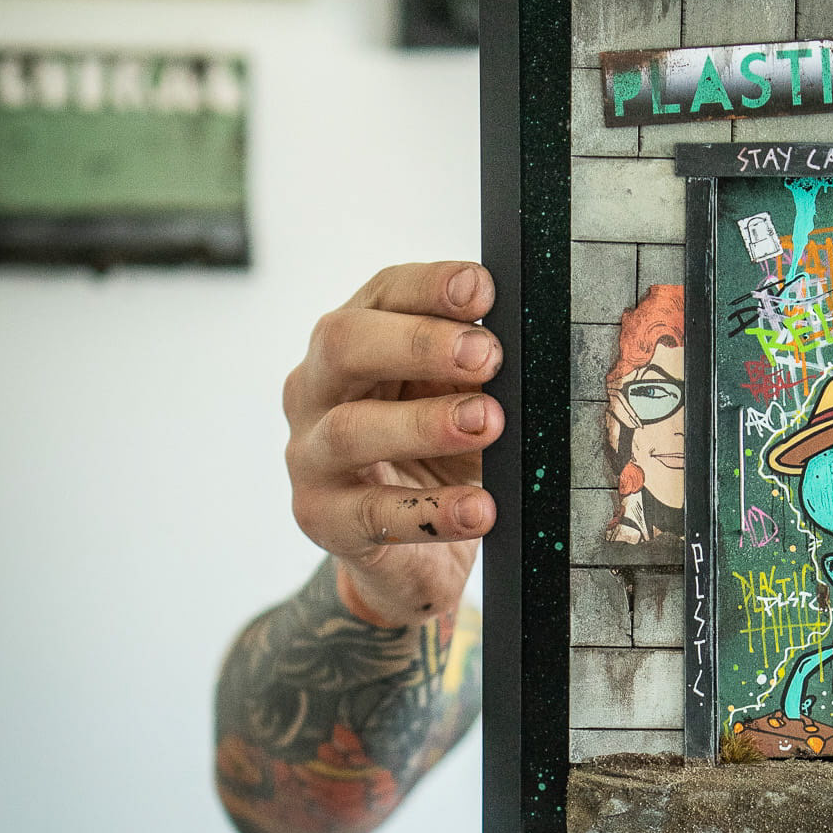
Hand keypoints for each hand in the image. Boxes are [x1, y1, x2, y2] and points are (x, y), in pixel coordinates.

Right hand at [283, 262, 502, 628]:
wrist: (417, 546)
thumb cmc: (437, 449)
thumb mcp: (459, 394)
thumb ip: (474, 364)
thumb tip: (522, 341)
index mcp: (353, 340)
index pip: (382, 293)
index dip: (430, 286)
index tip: (482, 291)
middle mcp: (317, 387)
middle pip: (344, 343)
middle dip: (419, 344)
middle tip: (487, 356)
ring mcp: (311, 454)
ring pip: (351, 429)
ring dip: (424, 423)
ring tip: (487, 424)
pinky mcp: (323, 517)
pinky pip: (371, 513)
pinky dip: (432, 511)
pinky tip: (477, 508)